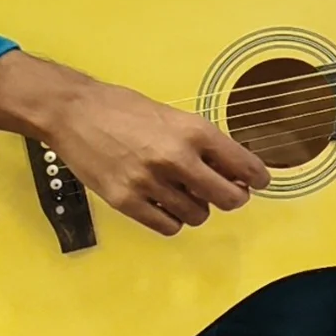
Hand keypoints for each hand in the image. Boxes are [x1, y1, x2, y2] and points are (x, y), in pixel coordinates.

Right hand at [45, 80, 271, 235]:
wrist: (75, 112)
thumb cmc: (127, 109)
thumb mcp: (176, 117)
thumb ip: (205, 143)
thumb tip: (235, 170)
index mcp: (194, 131)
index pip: (243, 165)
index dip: (258, 178)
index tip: (260, 182)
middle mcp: (177, 158)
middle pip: (228, 198)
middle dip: (234, 197)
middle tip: (228, 192)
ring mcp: (150, 182)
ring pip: (199, 215)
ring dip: (199, 208)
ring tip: (186, 193)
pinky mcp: (126, 201)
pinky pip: (168, 226)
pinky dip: (174, 219)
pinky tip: (167, 205)